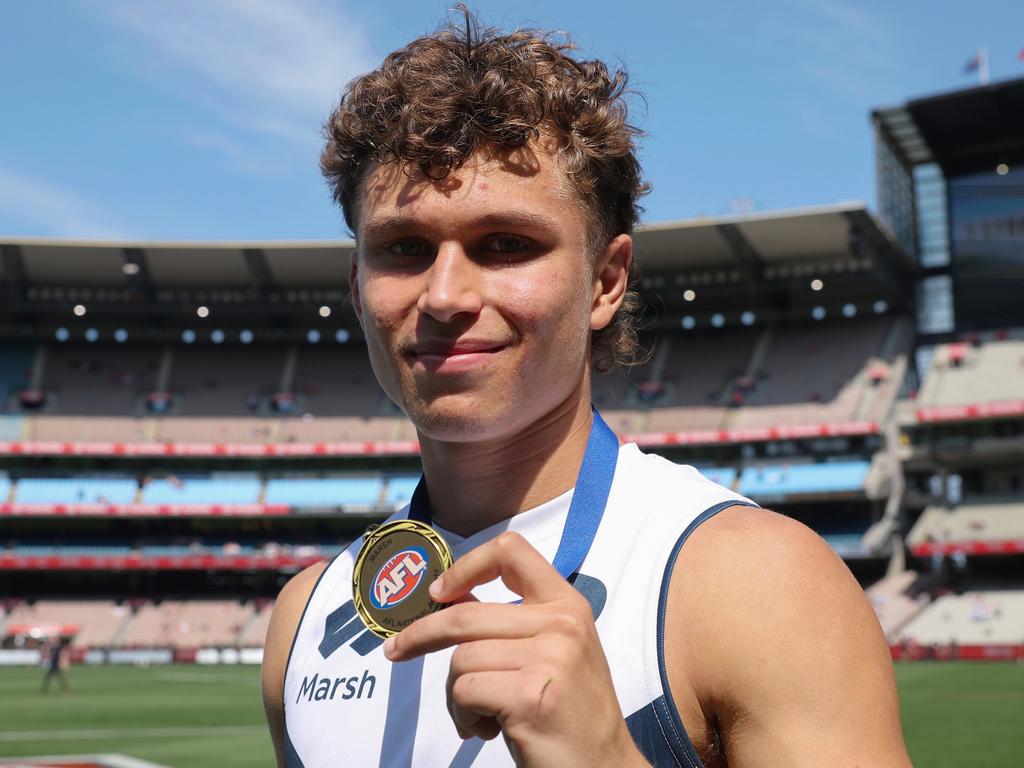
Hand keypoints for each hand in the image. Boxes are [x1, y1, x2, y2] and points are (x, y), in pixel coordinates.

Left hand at [383, 531, 647, 767]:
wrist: (604, 767)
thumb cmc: (569, 714)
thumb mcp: (556, 652)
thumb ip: (517, 623)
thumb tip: (450, 597)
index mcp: (568, 605)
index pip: (511, 552)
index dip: (466, 565)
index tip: (440, 591)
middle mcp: (562, 624)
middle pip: (465, 614)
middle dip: (421, 635)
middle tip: (396, 651)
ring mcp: (550, 658)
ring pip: (461, 658)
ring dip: (456, 694)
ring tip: (480, 715)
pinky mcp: (530, 695)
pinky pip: (464, 691)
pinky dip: (464, 716)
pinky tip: (488, 730)